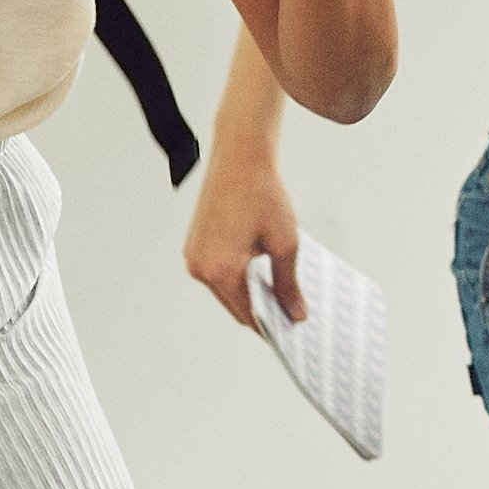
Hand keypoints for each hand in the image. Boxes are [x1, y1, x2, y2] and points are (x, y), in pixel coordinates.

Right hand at [181, 138, 299, 315]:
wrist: (240, 158)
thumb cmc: (261, 194)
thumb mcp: (285, 244)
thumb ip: (288, 285)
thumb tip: (295, 313)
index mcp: (221, 270)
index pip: (248, 315)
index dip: (272, 326)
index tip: (291, 330)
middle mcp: (200, 267)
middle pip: (235, 305)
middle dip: (262, 311)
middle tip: (290, 312)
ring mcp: (193, 256)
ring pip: (225, 290)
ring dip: (249, 294)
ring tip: (279, 292)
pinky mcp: (194, 245)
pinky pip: (216, 273)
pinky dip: (236, 278)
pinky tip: (260, 273)